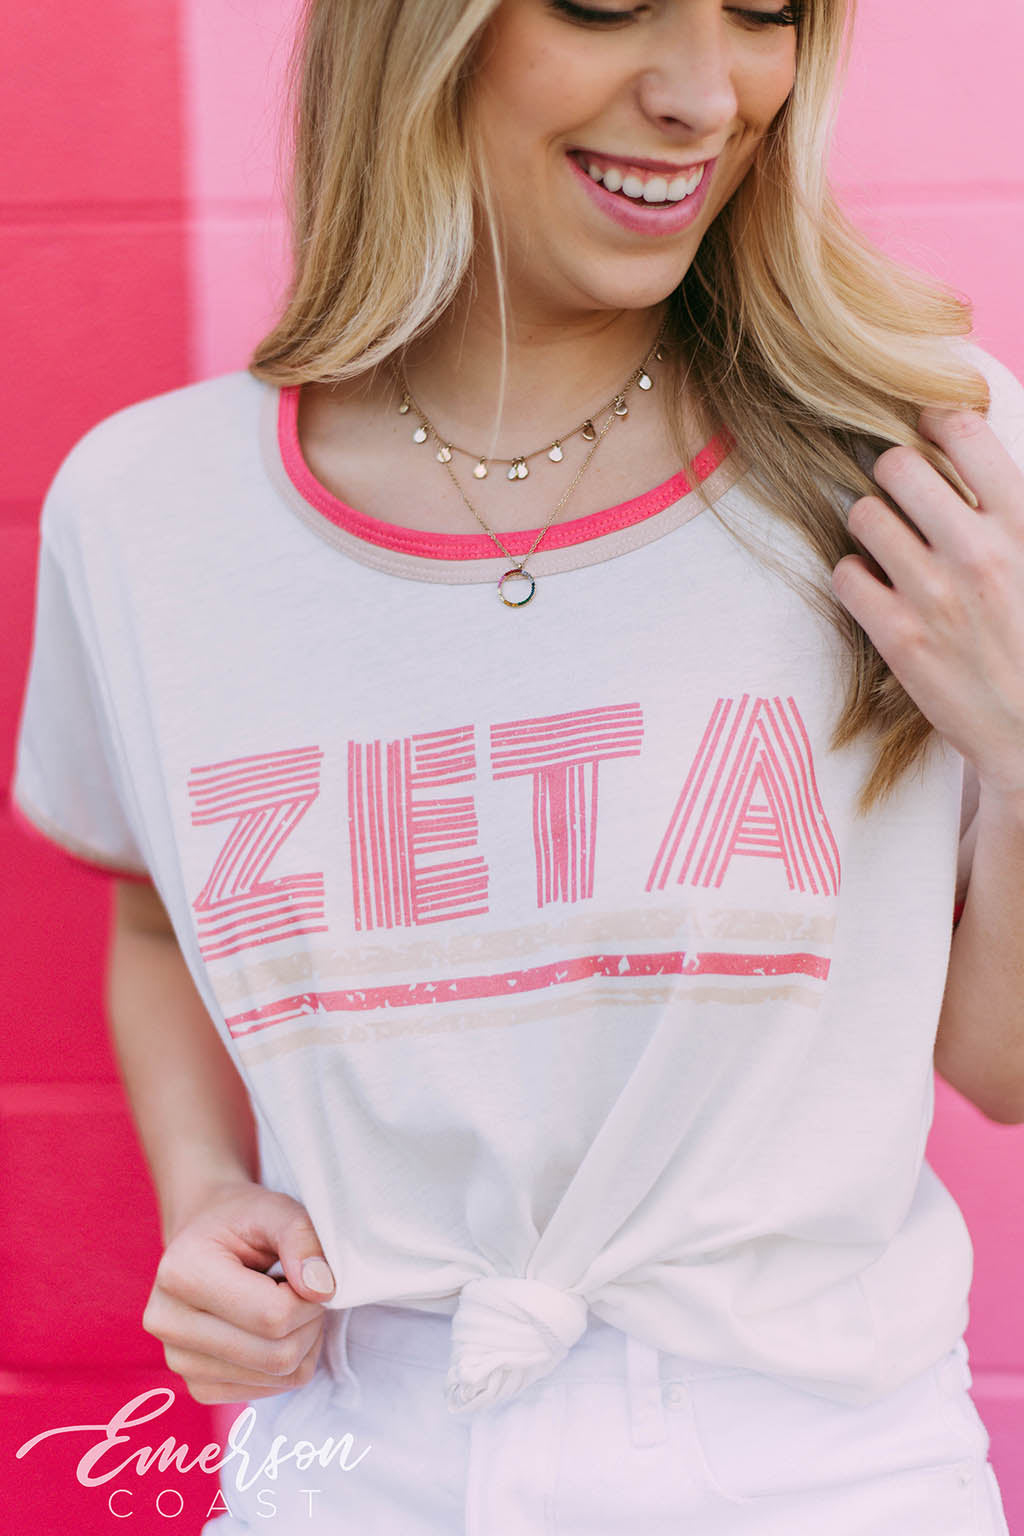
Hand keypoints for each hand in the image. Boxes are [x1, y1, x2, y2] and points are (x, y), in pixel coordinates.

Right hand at [143, 1181, 336, 1404]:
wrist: (203, 1236)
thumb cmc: (241, 1220)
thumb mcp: (276, 1210)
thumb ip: (302, 1238)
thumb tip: (323, 1289)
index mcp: (182, 1273)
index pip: (274, 1316)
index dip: (310, 1298)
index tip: (308, 1272)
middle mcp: (168, 1324)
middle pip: (277, 1355)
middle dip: (310, 1322)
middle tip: (305, 1288)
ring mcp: (179, 1362)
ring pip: (278, 1378)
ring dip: (302, 1342)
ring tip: (285, 1303)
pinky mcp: (198, 1386)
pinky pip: (268, 1391)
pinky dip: (287, 1363)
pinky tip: (271, 1328)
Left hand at [831, 408, 1023, 801]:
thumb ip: (1010, 509)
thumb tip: (972, 453)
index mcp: (1023, 523)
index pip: (965, 432)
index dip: (936, 420)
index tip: (928, 430)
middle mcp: (977, 552)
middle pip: (898, 465)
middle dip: (893, 474)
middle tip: (901, 497)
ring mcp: (933, 595)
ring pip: (863, 515)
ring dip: (870, 524)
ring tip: (888, 545)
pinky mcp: (898, 637)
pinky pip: (845, 573)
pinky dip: (855, 576)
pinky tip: (877, 588)